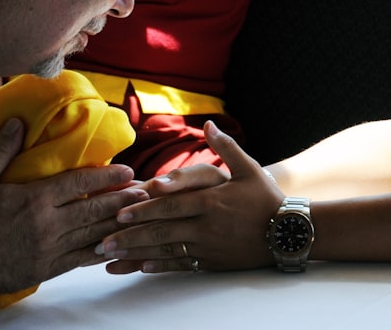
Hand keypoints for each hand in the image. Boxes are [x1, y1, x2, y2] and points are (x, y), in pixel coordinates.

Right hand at [0, 118, 146, 299]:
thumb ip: (0, 150)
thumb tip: (19, 122)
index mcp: (34, 199)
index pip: (81, 183)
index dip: (108, 176)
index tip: (129, 170)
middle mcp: (48, 224)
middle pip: (95, 209)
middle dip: (123, 198)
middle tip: (146, 191)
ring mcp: (49, 249)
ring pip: (93, 234)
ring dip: (119, 223)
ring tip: (140, 214)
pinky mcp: (46, 269)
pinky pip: (81, 259)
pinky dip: (101, 251)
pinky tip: (116, 245)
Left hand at [99, 121, 282, 273]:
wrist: (289, 231)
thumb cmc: (267, 198)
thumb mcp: (249, 168)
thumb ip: (226, 147)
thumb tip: (209, 123)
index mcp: (212, 200)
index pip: (172, 205)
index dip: (145, 209)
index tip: (119, 213)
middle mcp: (207, 225)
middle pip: (163, 231)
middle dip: (131, 236)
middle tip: (101, 241)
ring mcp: (210, 246)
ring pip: (168, 251)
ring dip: (137, 254)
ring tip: (110, 259)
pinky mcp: (214, 261)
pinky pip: (183, 265)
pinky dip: (161, 267)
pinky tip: (142, 267)